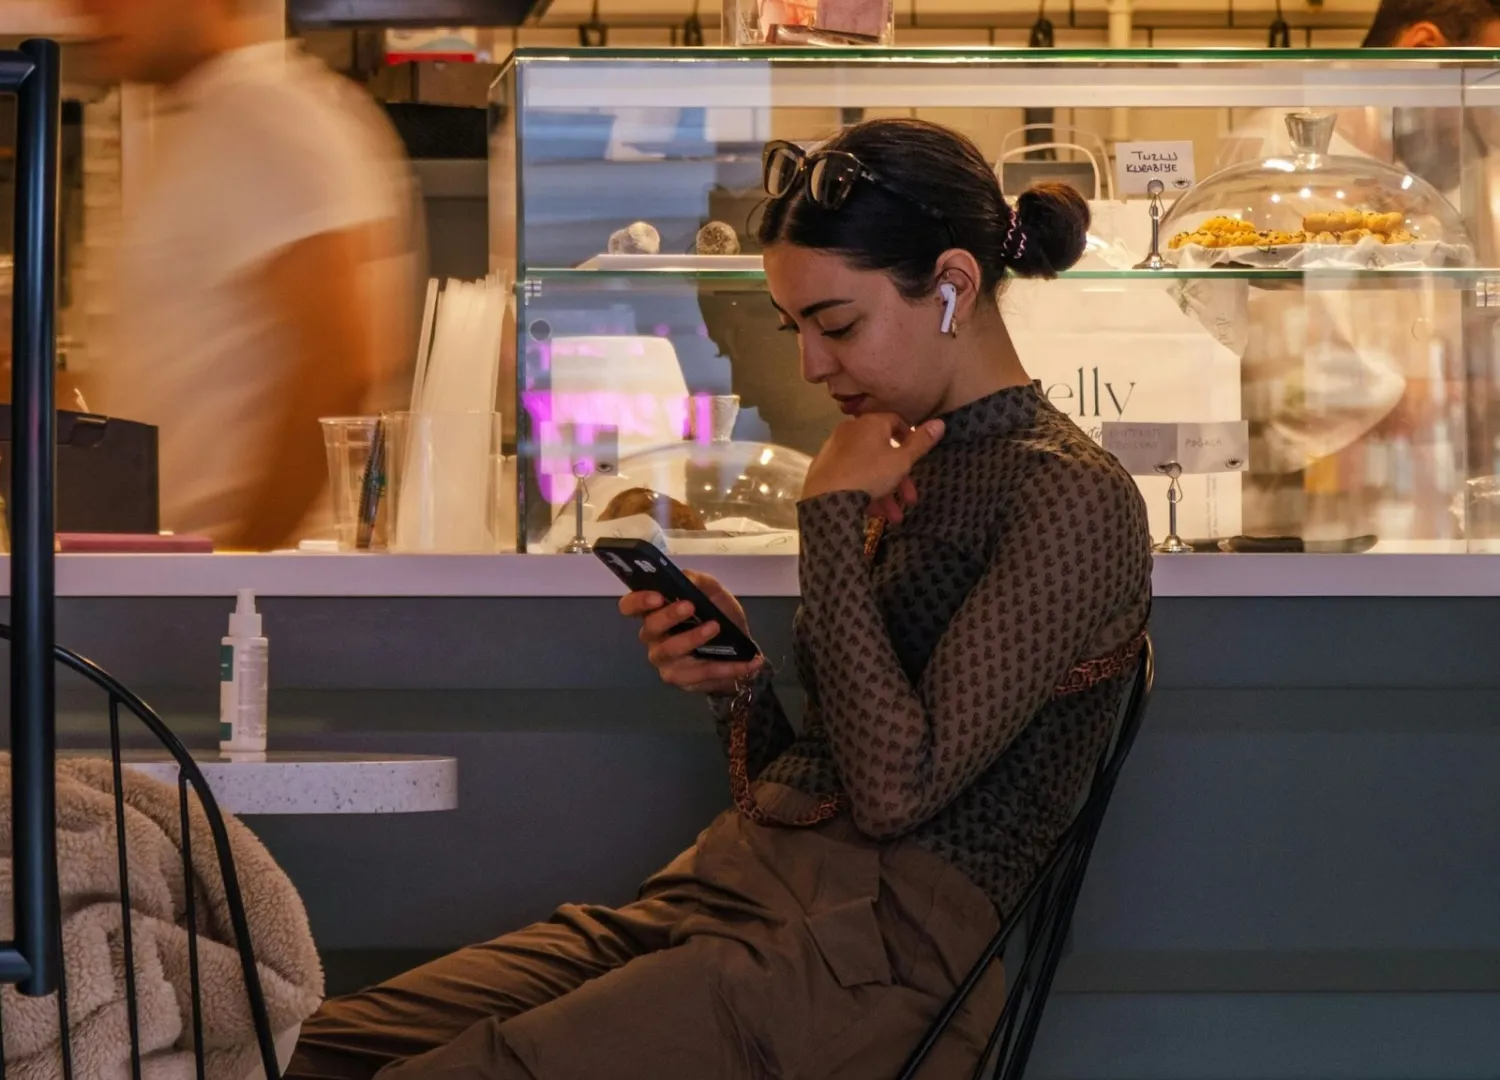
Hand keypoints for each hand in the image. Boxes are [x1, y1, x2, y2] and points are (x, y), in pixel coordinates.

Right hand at [619, 570, 762, 694]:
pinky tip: (747, 661)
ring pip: (670, 651)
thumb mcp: (716, 595)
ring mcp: (664, 660)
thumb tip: (687, 577)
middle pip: (649, 628)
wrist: (739, 650)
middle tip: (690, 606)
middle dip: (668, 616)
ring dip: (693, 638)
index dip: (638, 600)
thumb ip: (702, 583)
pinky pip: (700, 673)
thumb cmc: (719, 617)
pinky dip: (726, 667)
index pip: (630, 606)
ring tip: (716, 627)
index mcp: (655, 611)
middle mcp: (653, 636)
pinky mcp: (680, 679)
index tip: (657, 596)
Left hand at [802, 414, 944, 508]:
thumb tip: (940, 422)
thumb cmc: (870, 474)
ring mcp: (835, 449)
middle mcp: (851, 430)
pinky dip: (864, 490)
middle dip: (899, 478)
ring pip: (867, 468)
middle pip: (882, 451)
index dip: (910, 438)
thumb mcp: (902, 461)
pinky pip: (851, 475)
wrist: (826, 496)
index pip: (896, 422)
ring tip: (893, 517)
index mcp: (871, 423)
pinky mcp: (824, 467)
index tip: (916, 458)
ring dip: (884, 491)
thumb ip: (921, 443)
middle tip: (909, 500)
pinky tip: (872, 512)